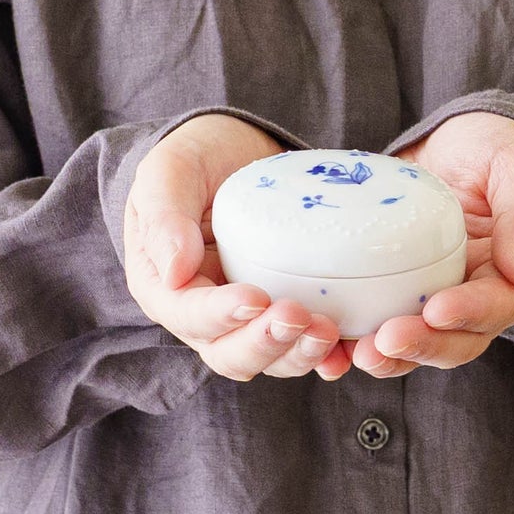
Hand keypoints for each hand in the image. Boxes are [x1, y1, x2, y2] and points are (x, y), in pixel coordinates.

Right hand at [123, 114, 355, 381]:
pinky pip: (304, 348)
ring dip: (299, 354)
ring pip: (270, 360)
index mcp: (166, 287)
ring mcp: (247, 323)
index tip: (254, 297)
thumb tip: (174, 273)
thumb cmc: (199, 159)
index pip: (188, 315)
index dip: (220, 315)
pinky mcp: (285, 316)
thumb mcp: (170, 170)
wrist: (240, 153)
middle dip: (265, 343)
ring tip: (328, 331)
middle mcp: (204, 318)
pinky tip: (348, 346)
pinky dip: (326, 355)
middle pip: (230, 354)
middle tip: (299, 316)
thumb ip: (165, 214)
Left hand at [349, 111, 513, 375]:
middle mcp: (480, 299)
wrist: (455, 145)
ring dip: (389, 357)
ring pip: (419, 345)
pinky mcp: (399, 294)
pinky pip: (380, 326)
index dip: (469, 313)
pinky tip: (331, 348)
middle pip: (458, 341)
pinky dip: (356, 341)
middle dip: (422, 346)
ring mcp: (438, 300)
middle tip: (384, 341)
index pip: (499, 305)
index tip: (436, 311)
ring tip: (357, 353)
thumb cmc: (497, 149)